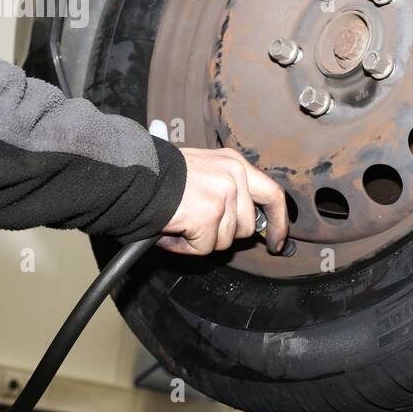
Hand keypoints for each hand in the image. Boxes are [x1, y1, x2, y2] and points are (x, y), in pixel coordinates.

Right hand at [158, 148, 288, 255]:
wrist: (133, 177)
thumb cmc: (162, 176)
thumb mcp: (205, 169)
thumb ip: (230, 188)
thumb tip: (251, 219)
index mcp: (235, 163)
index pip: (272, 194)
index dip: (279, 222)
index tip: (278, 241)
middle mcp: (234, 176)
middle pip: (247, 226)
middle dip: (224, 234)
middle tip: (199, 224)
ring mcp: (223, 196)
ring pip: (226, 240)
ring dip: (201, 239)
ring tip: (182, 221)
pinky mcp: (208, 216)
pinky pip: (204, 248)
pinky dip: (185, 246)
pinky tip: (173, 230)